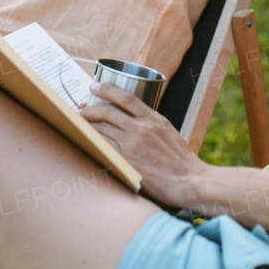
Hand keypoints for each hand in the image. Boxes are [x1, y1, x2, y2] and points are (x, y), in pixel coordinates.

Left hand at [81, 83, 207, 207]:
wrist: (189, 181)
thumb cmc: (181, 161)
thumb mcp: (169, 133)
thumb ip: (150, 124)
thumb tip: (132, 120)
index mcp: (154, 119)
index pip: (126, 97)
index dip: (107, 89)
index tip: (95, 87)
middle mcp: (142, 128)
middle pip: (108, 112)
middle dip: (90, 109)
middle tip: (80, 110)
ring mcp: (133, 145)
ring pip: (102, 129)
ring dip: (87, 126)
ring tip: (79, 126)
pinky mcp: (126, 162)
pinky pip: (104, 147)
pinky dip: (93, 142)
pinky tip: (86, 142)